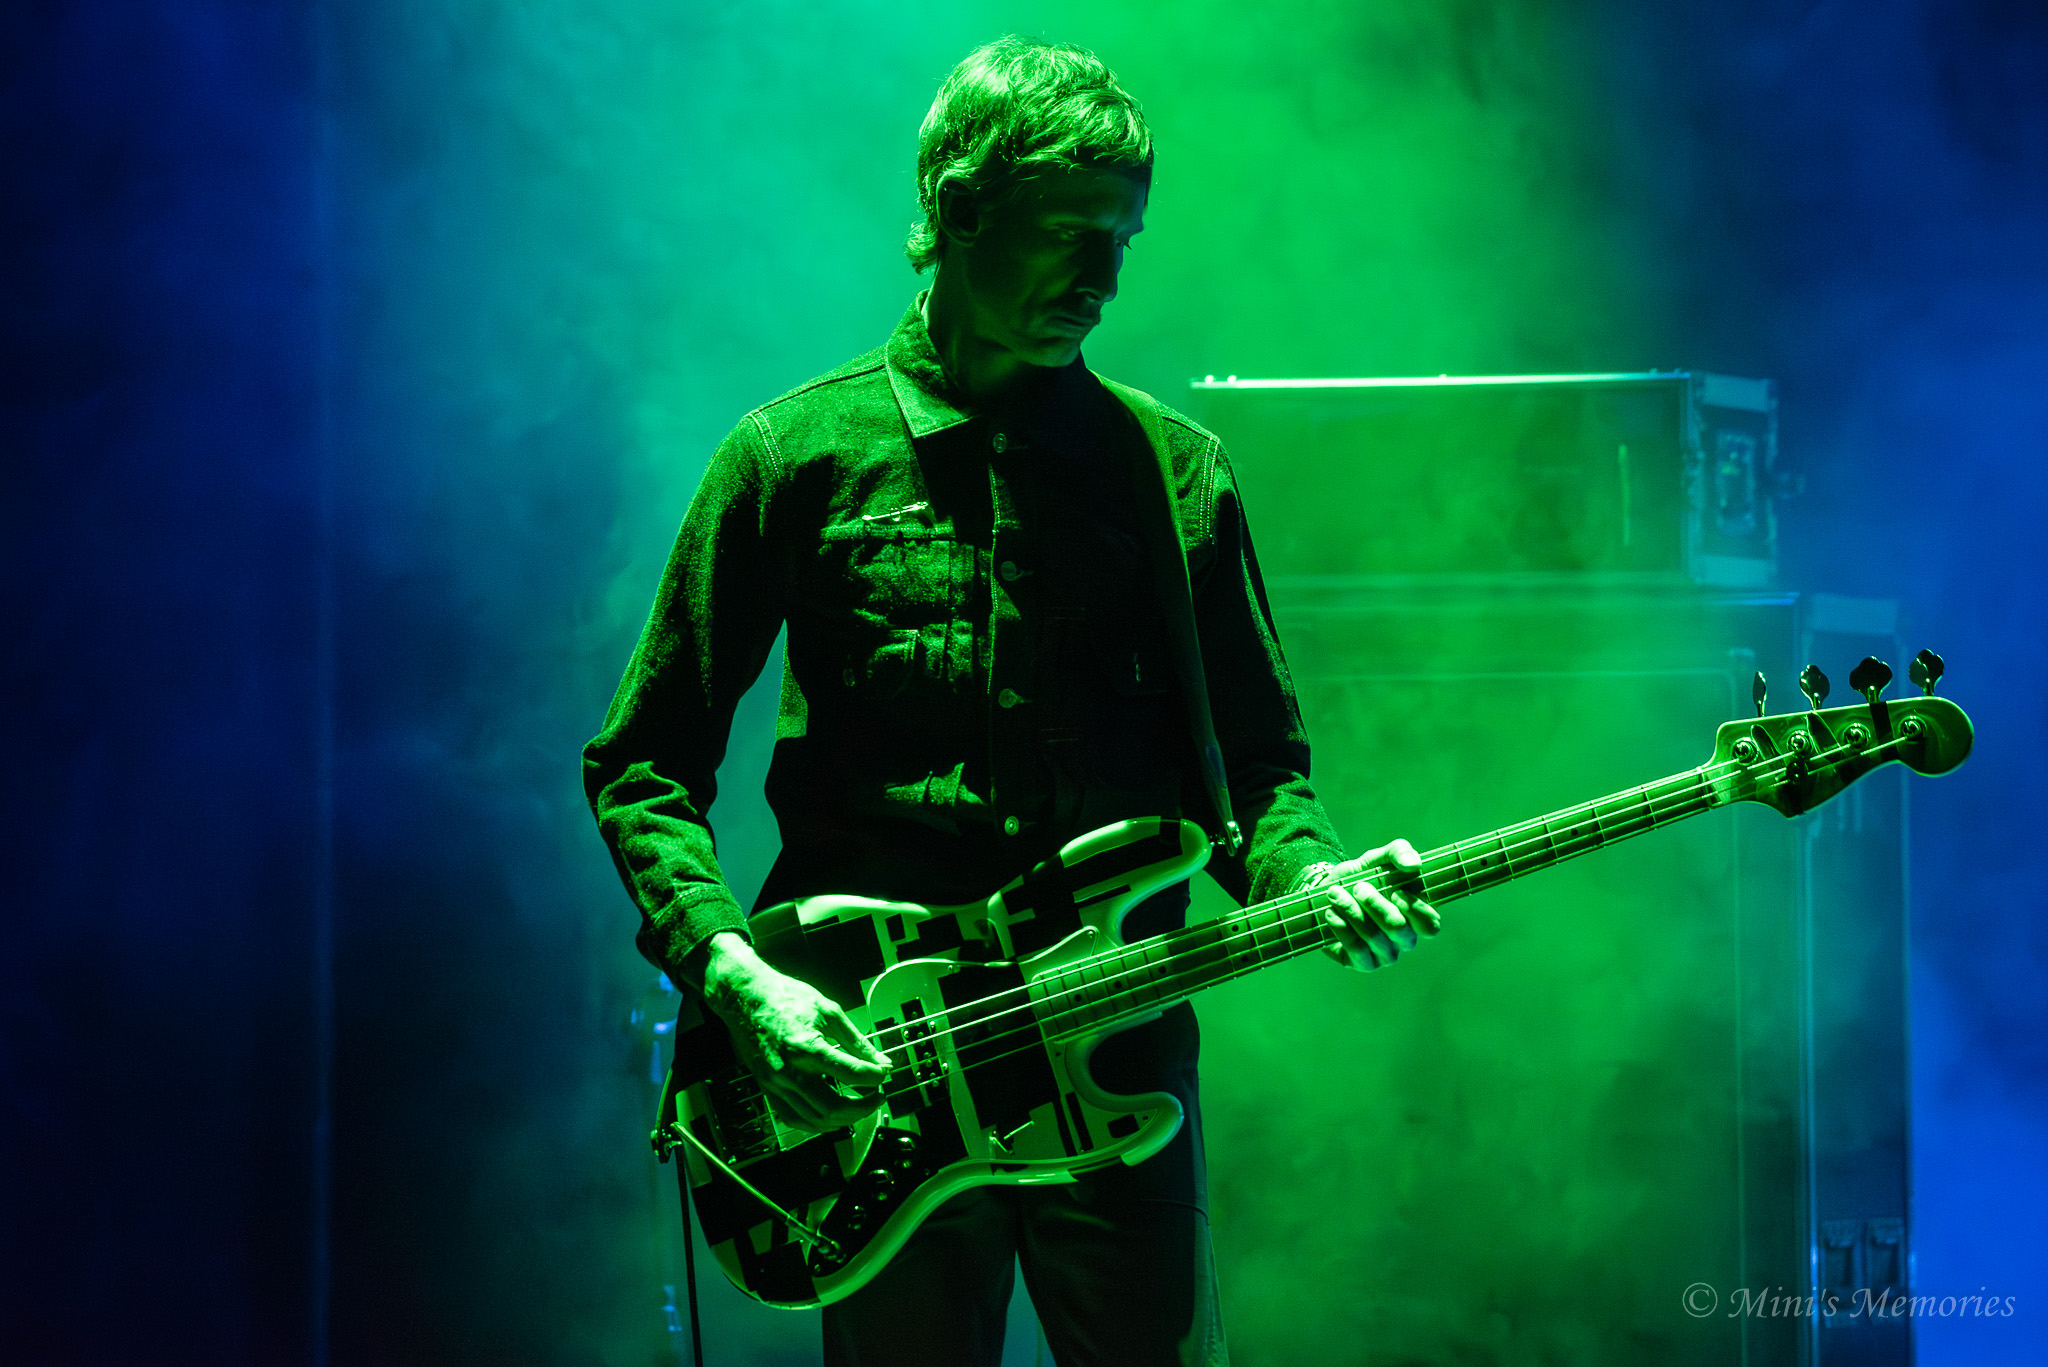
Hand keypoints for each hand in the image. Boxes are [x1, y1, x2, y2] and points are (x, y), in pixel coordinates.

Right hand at [697, 933, 891, 1130]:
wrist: (745, 996)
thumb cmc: (785, 998)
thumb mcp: (829, 1012)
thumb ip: (856, 1042)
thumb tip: (880, 1062)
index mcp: (807, 1047)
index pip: (850, 1073)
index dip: (874, 1077)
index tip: (883, 1074)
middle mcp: (789, 1070)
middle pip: (832, 1107)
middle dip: (862, 1107)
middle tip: (877, 1097)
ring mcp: (775, 1083)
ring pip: (813, 1119)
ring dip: (842, 1119)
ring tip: (860, 1107)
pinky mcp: (767, 1088)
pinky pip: (792, 1117)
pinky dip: (815, 1124)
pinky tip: (831, 1118)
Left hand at [1305, 840, 1441, 971]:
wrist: (1329, 891)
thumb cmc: (1363, 877)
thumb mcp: (1379, 858)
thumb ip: (1399, 853)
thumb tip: (1413, 864)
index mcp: (1416, 917)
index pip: (1430, 926)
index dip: (1416, 911)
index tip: (1396, 892)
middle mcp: (1403, 940)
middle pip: (1398, 930)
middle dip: (1375, 905)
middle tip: (1358, 887)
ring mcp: (1383, 954)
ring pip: (1374, 938)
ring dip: (1352, 912)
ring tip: (1335, 893)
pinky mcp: (1360, 963)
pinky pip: (1355, 951)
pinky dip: (1341, 928)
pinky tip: (1330, 913)